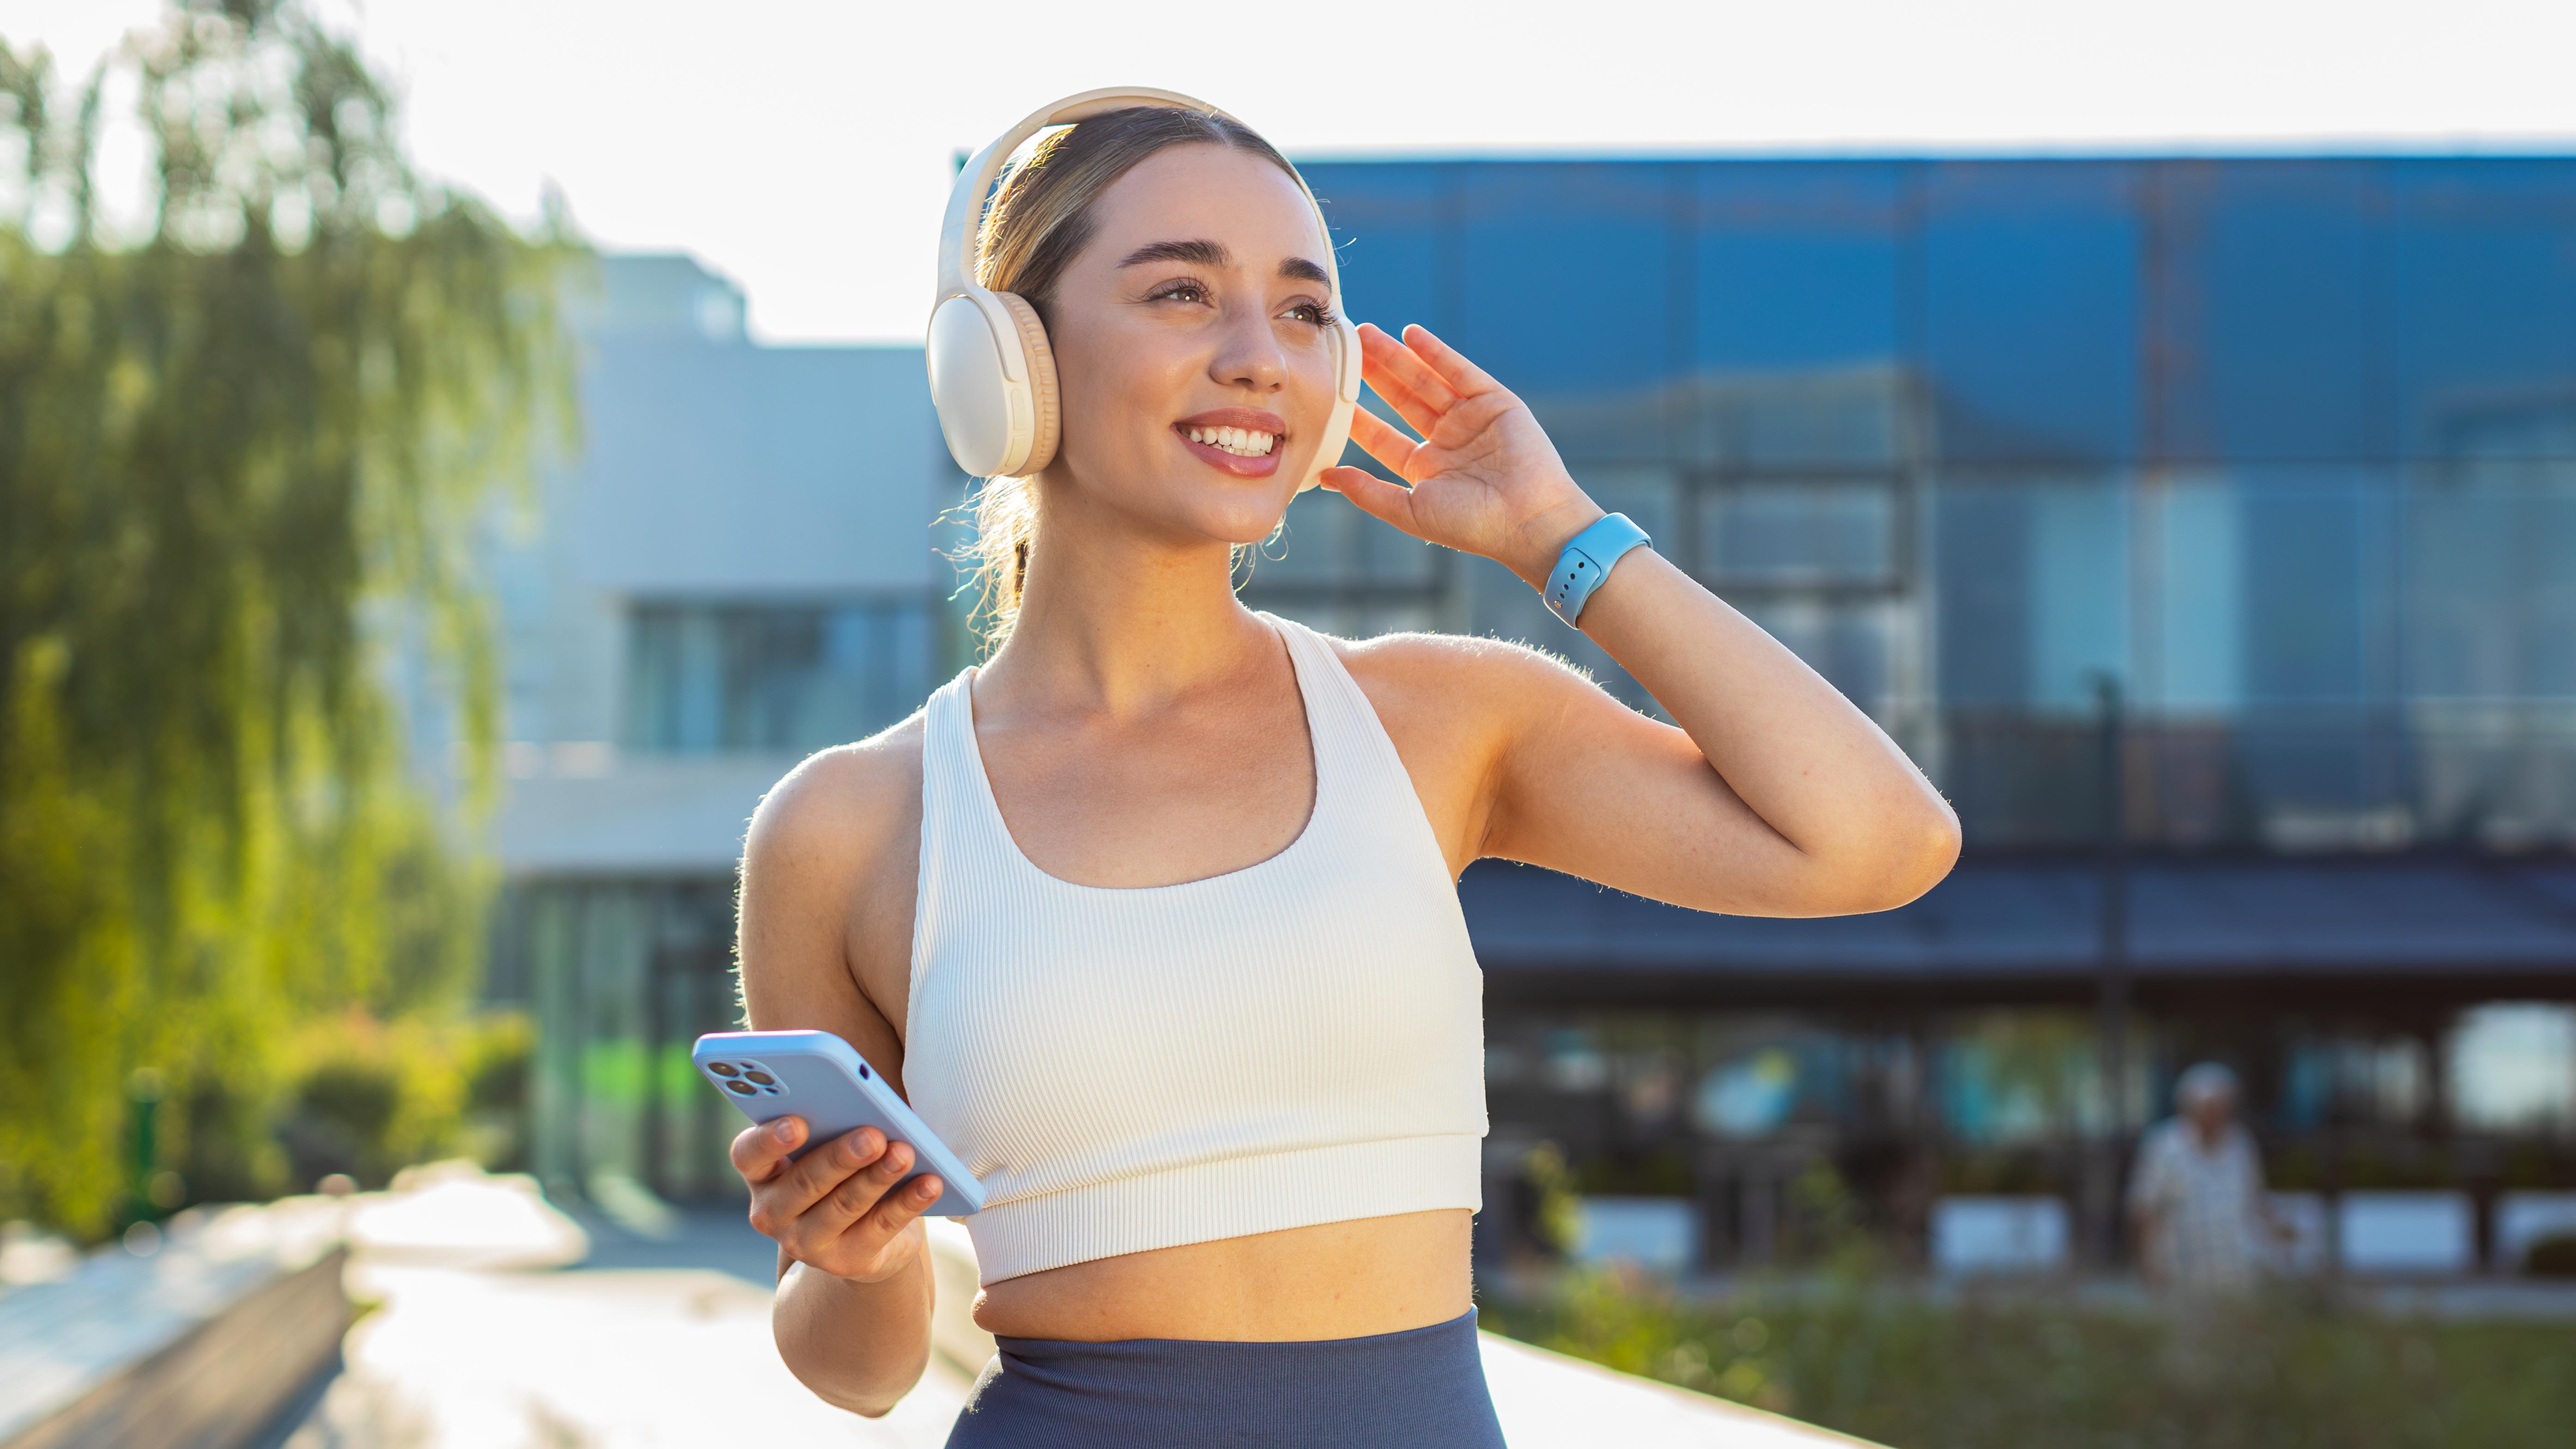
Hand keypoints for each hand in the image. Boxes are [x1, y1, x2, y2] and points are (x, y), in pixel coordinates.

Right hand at [731, 1116, 943, 1283]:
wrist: (861, 1236)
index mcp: (760, 1172)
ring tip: (905, 1153)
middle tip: (872, 1134)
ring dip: (877, 1177)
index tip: (797, 1122)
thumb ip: (832, 1122)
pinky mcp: (846, 1261)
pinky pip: (880, 1227)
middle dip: (841, 1157)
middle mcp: (773, 1212)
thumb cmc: (841, 1168)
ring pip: (844, 1206)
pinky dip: (908, 1203)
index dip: (769, 1139)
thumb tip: (866, 1103)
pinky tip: (930, 1183)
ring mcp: (805, 1243)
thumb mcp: (827, 1143)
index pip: (749, 1154)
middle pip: (805, 1182)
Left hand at [1320, 322, 1602, 587]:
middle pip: (1402, 400)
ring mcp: (1471, 419)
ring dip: (1397, 357)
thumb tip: (1324, 477)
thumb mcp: (1409, 510)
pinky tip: (1410, 334)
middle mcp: (1447, 441)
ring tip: (1366, 334)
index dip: (1357, 416)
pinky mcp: (1495, 401)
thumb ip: (1366, 491)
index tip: (1330, 396)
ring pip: (1426, 380)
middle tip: (1347, 349)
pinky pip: (1460, 371)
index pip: (1383, 437)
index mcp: (1426, 469)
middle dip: (1375, 375)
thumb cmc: (1470, 525)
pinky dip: (1436, 352)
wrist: (1528, 520)